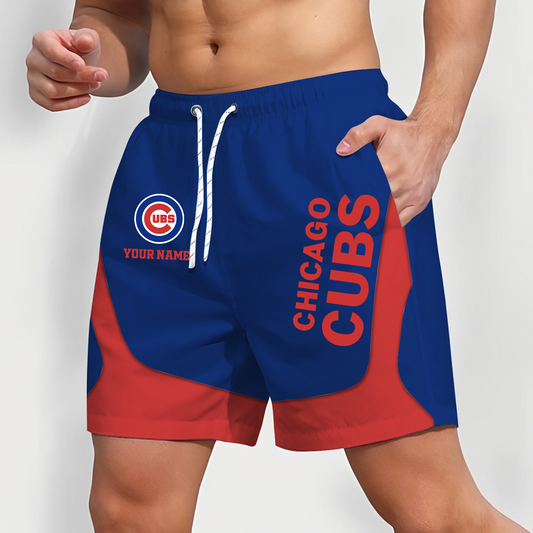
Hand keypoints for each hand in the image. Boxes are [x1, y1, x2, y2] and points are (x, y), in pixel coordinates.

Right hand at [26, 28, 108, 111]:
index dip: (68, 60)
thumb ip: (87, 38)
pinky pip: (52, 105)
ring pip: (52, 91)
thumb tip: (85, 42)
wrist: (80, 64)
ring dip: (77, 91)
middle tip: (100, 76)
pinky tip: (85, 97)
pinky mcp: (38, 95)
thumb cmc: (79, 51)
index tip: (83, 65)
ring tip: (93, 85)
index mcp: (42, 40)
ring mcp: (34, 78)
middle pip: (55, 73)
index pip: (51, 51)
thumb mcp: (88, 39)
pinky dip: (71, 104)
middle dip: (82, 77)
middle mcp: (34, 59)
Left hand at [335, 115, 451, 225]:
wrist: (433, 136)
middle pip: (374, 207)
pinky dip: (389, 224)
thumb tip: (341, 150)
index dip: (351, 200)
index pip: (363, 190)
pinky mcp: (419, 202)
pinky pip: (402, 222)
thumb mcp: (378, 125)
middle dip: (360, 214)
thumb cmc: (404, 133)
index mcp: (387, 166)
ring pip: (387, 218)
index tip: (341, 206)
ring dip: (373, 222)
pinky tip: (378, 225)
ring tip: (358, 226)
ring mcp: (411, 195)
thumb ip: (357, 135)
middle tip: (346, 220)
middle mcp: (400, 184)